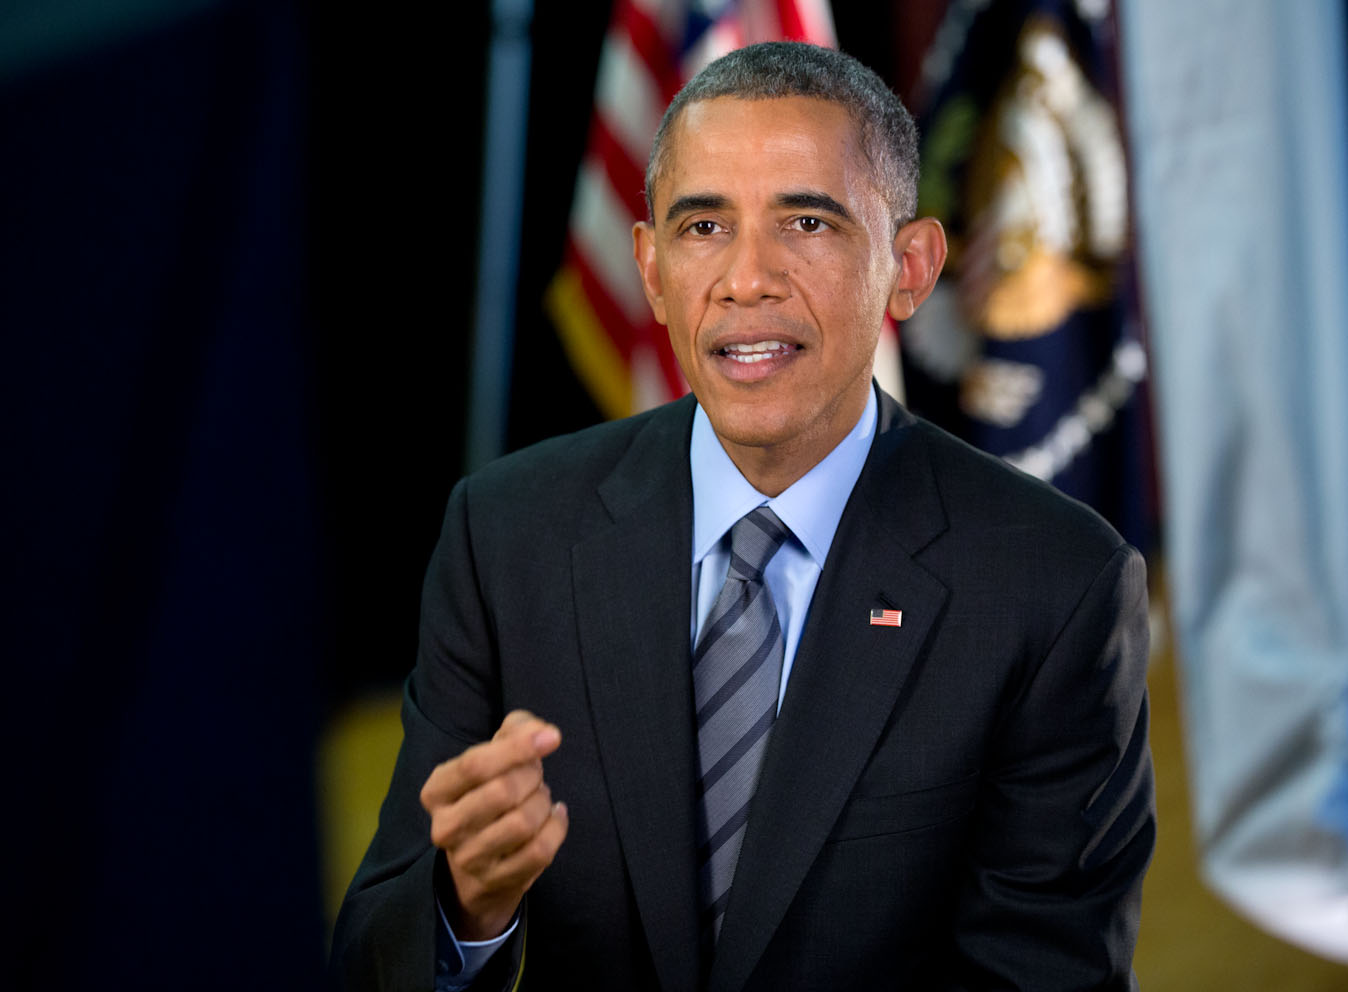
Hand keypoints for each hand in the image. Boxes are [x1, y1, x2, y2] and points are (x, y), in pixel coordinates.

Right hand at [420, 710, 568, 940]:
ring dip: (543, 802)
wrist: (480, 862)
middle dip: (532, 776)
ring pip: (524, 822)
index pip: (475, 765)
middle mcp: (445, 827)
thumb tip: (544, 733)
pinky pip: (540, 850)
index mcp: (437, 790)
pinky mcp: (496, 881)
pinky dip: (557, 827)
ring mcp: (469, 859)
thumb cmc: (488, 792)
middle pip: (503, 792)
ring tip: (539, 797)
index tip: (552, 737)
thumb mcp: (494, 754)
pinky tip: (554, 816)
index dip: (518, 748)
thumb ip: (516, 730)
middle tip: (535, 774)